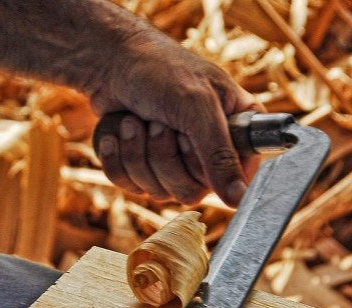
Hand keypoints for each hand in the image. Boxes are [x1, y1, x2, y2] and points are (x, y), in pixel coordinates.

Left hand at [88, 28, 260, 205]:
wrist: (112, 64)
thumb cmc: (162, 72)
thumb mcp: (197, 107)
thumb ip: (220, 155)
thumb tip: (239, 199)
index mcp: (237, 133)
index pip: (235, 180)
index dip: (206, 166)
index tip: (190, 137)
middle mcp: (210, 154)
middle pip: (190, 191)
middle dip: (164, 155)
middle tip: (159, 121)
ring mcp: (176, 166)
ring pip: (158, 192)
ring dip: (138, 153)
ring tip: (135, 121)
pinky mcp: (144, 172)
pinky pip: (130, 187)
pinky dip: (118, 158)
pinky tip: (117, 133)